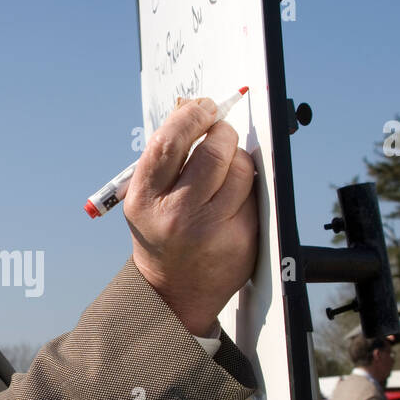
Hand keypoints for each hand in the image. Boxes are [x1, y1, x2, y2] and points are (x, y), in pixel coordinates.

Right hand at [122, 98, 257, 335]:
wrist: (172, 293)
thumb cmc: (161, 234)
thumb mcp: (147, 199)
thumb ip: (166, 157)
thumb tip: (193, 108)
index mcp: (145, 200)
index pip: (170, 142)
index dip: (191, 116)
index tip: (204, 107)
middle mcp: (177, 215)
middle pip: (214, 151)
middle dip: (222, 132)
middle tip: (220, 131)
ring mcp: (212, 229)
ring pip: (241, 169)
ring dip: (238, 158)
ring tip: (226, 168)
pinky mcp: (241, 239)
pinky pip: (253, 194)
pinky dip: (247, 188)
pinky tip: (232, 200)